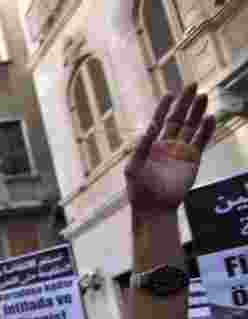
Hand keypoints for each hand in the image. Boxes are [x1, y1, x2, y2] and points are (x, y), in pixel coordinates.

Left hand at [124, 84, 215, 215]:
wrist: (154, 207)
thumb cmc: (139, 189)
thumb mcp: (135, 166)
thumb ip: (142, 146)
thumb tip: (150, 126)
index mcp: (151, 144)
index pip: (159, 120)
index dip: (164, 107)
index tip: (170, 93)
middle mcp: (167, 145)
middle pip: (179, 118)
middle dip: (185, 102)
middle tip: (193, 85)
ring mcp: (181, 151)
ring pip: (192, 127)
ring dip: (197, 111)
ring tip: (203, 96)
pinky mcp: (193, 160)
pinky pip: (201, 141)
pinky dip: (206, 130)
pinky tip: (210, 117)